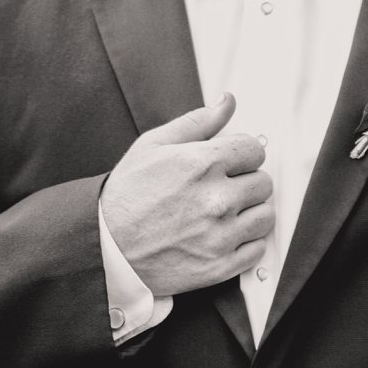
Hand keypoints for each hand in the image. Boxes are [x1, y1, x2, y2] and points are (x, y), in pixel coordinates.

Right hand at [99, 93, 273, 297]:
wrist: (103, 246)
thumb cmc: (125, 196)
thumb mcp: (152, 146)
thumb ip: (197, 122)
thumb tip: (228, 102)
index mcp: (203, 164)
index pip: (254, 150)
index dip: (240, 155)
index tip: (228, 164)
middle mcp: (216, 200)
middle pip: (263, 183)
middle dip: (244, 183)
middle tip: (219, 190)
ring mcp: (219, 236)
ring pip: (265, 217)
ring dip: (249, 213)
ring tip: (222, 214)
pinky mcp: (219, 266)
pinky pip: (256, 250)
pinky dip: (244, 244)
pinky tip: (221, 237)